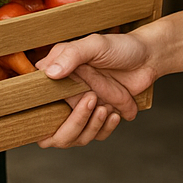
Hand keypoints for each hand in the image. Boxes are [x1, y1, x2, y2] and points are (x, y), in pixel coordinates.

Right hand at [31, 32, 156, 148]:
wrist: (148, 58)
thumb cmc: (120, 47)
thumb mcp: (95, 44)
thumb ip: (72, 55)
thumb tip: (49, 73)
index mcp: (55, 77)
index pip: (34, 104)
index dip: (39, 113)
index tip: (60, 104)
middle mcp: (64, 96)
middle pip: (51, 132)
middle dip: (70, 126)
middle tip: (91, 101)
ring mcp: (81, 109)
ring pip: (73, 137)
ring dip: (90, 127)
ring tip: (105, 108)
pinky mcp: (98, 118)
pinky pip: (95, 136)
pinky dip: (104, 129)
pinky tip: (116, 113)